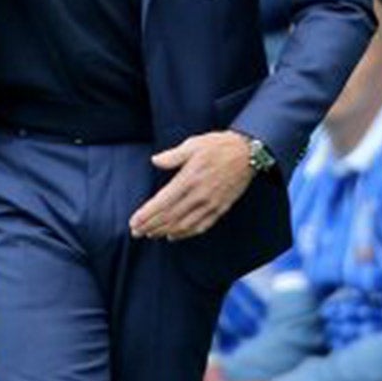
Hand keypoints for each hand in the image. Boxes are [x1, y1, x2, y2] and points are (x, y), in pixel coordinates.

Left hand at [130, 130, 254, 240]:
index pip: (162, 202)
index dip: (146, 215)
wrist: (248, 153)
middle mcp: (199, 195)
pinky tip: (174, 236)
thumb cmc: (219, 146)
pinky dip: (185, 234)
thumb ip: (173, 156)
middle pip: (170, 217)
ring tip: (150, 235)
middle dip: (150, 226)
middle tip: (136, 232)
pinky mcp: (220, 209)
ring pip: (183, 225)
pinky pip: (201, 226)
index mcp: (189, 179)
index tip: (133, 222)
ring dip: (164, 231)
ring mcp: (210, 204)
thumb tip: (155, 161)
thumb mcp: (194, 144)